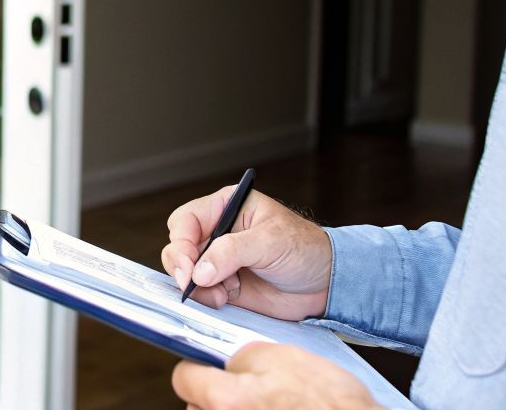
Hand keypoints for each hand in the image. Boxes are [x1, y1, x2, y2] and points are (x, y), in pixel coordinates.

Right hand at [161, 187, 331, 320]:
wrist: (326, 284)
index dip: (181, 243)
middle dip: (183, 267)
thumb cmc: (305, 249)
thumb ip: (232, 252)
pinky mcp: (223, 285)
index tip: (189, 267)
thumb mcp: (269, 242)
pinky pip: (200, 292)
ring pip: (186, 272)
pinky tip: (225, 299)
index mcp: (226, 207)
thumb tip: (199, 272)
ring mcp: (218, 260)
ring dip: (196, 286)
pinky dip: (206, 299)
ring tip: (222, 294)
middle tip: (193, 284)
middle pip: (179, 246)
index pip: (186, 221)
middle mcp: (218, 232)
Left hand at [173, 344, 379, 408]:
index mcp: (226, 400)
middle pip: (196, 407)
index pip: (184, 378)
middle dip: (212, 396)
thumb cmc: (327, 399)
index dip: (197, 368)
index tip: (207, 367)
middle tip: (243, 388)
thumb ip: (238, 358)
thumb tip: (223, 364)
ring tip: (262, 403)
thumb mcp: (278, 356)